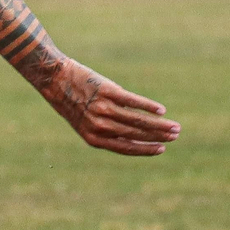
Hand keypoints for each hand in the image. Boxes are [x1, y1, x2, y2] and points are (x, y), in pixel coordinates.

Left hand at [40, 58, 180, 155]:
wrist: (54, 79)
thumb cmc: (72, 102)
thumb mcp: (84, 122)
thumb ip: (106, 129)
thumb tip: (135, 133)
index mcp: (93, 137)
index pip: (125, 148)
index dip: (145, 150)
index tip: (161, 149)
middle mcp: (98, 125)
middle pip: (135, 134)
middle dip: (158, 136)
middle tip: (175, 135)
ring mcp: (102, 108)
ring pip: (137, 120)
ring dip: (158, 124)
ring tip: (174, 126)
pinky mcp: (106, 91)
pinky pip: (132, 101)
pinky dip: (148, 106)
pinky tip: (161, 111)